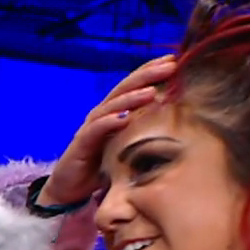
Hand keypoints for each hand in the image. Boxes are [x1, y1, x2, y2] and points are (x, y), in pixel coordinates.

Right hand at [41, 54, 178, 206]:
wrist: (69, 188)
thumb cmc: (101, 167)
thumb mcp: (128, 147)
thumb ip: (145, 133)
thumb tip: (179, 126)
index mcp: (114, 112)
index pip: (134, 86)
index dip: (152, 72)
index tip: (174, 61)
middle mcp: (102, 115)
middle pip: (125, 88)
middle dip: (147, 75)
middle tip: (170, 66)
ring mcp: (90, 127)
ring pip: (111, 106)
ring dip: (131, 98)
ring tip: (151, 92)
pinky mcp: (80, 143)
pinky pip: (95, 130)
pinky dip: (109, 122)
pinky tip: (124, 118)